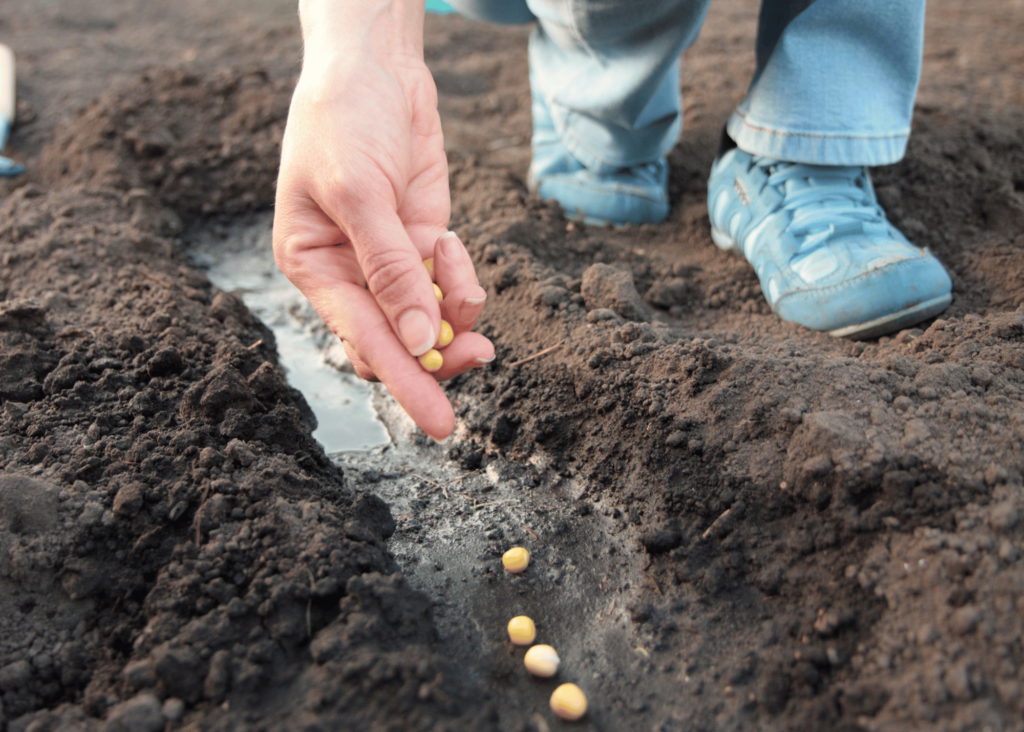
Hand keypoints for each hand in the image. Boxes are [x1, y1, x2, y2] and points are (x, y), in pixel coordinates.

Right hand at [273, 5, 491, 440]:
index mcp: (316, 268)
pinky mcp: (424, 243)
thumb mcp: (358, 193)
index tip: (440, 420)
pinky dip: (461, 277)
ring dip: (456, 313)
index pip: (364, 341)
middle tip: (480, 361)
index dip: (404, 382)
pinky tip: (454, 251)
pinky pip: (450, 284)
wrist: (376, 67)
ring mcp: (392, 262)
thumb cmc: (343, 120)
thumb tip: (418, 342)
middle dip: (440, 357)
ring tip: (461, 279)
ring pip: (431, 320)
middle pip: (400, 343)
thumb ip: (390, 271)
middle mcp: (353, 275)